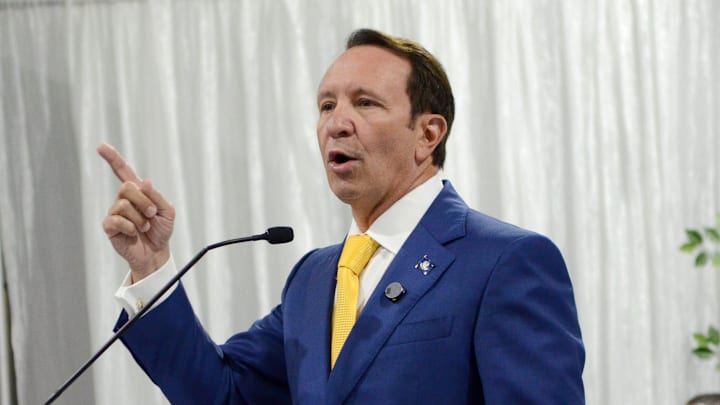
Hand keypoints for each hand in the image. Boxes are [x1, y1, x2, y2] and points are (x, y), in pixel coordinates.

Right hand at [98, 143, 174, 281]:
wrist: (156, 252)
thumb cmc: (161, 230)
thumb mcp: (167, 211)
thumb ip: (157, 196)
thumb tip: (145, 182)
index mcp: (138, 191)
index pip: (123, 171)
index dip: (112, 158)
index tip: (101, 146)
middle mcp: (124, 199)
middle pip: (127, 187)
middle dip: (143, 201)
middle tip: (151, 214)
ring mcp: (115, 212)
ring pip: (123, 205)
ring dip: (139, 218)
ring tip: (144, 227)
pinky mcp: (110, 227)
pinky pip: (116, 220)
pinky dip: (130, 227)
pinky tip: (133, 233)